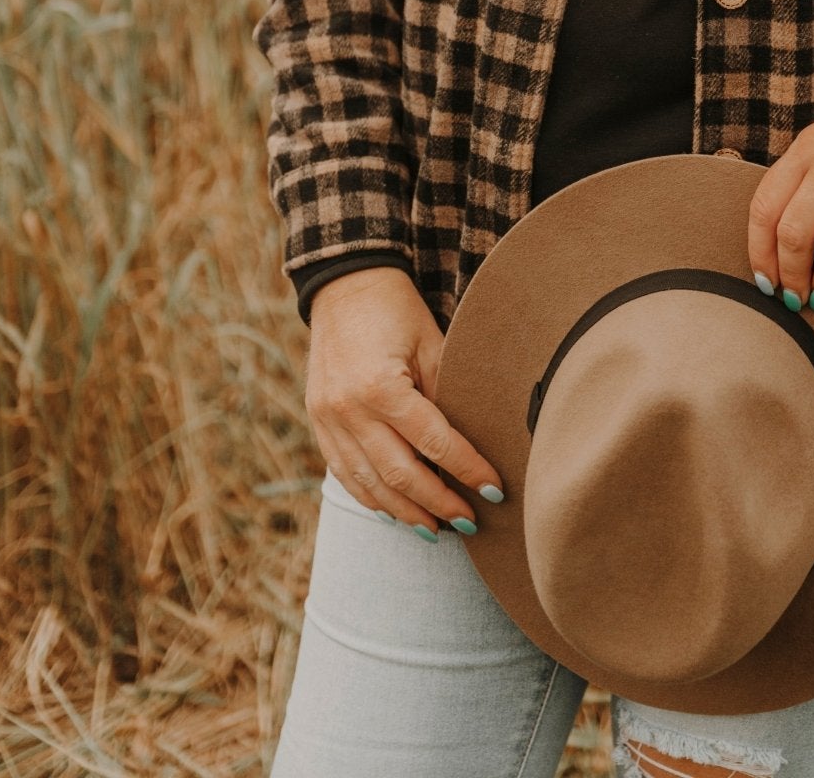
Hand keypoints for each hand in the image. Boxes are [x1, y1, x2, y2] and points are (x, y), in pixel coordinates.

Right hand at [306, 266, 505, 535]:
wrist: (344, 284)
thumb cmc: (396, 309)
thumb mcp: (431, 343)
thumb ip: (447, 393)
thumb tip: (475, 443)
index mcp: (380, 386)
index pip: (435, 443)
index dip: (468, 470)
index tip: (495, 491)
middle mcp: (349, 410)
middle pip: (401, 475)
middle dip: (439, 503)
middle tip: (470, 523)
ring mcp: (328, 420)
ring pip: (370, 485)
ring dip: (406, 512)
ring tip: (438, 529)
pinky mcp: (318, 423)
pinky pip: (345, 475)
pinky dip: (373, 498)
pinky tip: (397, 511)